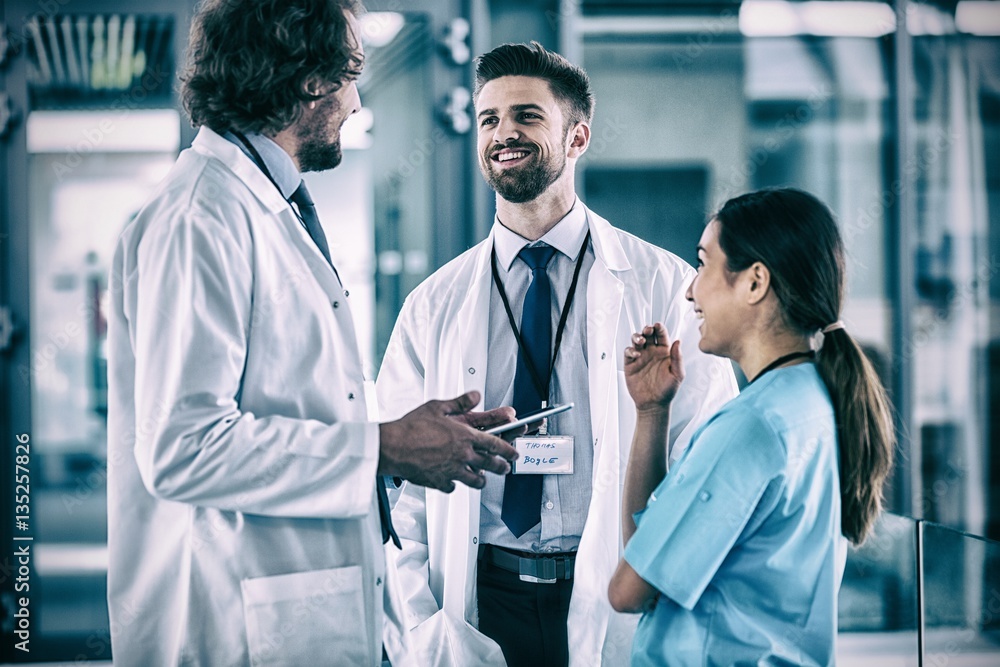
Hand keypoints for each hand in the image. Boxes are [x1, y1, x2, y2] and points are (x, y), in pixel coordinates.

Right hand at [378, 391, 519, 491]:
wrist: (394, 447)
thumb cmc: (412, 427)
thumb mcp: (438, 407)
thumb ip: (460, 402)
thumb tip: (474, 396)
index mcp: (465, 437)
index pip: (495, 444)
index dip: (508, 450)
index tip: (513, 453)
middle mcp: (462, 456)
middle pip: (490, 464)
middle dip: (501, 467)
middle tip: (505, 468)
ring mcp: (452, 471)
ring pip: (475, 480)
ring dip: (481, 480)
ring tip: (482, 479)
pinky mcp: (439, 481)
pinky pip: (452, 486)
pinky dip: (454, 485)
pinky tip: (452, 482)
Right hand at [623, 323, 683, 411]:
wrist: (654, 404)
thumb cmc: (668, 390)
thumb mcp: (678, 374)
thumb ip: (678, 358)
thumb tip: (678, 341)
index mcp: (664, 351)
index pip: (662, 335)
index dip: (659, 328)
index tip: (658, 325)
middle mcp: (652, 352)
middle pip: (647, 334)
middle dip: (647, 329)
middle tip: (648, 330)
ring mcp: (641, 357)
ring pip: (636, 340)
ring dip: (637, 336)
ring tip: (641, 341)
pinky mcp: (631, 364)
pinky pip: (628, 352)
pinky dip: (630, 350)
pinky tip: (636, 354)